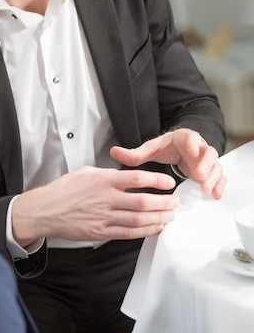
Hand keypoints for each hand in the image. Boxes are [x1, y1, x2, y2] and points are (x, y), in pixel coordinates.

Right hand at [11, 165, 178, 247]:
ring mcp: (103, 217)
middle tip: (175, 202)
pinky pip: (128, 234)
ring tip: (171, 216)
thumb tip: (126, 173)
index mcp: (103, 180)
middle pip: (142, 203)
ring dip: (159, 219)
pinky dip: (145, 232)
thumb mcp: (86, 172)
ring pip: (138, 221)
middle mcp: (105, 199)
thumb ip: (108, 172)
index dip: (157, 181)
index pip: (137, 179)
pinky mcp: (101, 233)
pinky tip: (156, 228)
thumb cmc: (65, 189)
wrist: (45, 210)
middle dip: (163, 203)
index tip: (169, 183)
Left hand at [110, 128, 225, 199]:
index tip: (190, 152)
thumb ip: (134, 153)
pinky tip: (215, 195)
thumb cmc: (167, 148)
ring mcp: (207, 161)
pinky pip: (220, 177)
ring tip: (206, 189)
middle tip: (199, 175)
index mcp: (185, 139)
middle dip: (205, 164)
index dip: (192, 144)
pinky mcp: (211, 172)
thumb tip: (114, 151)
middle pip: (208, 153)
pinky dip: (219, 185)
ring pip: (216, 166)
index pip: (191, 138)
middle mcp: (199, 148)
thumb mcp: (151, 149)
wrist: (181, 149)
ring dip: (213, 177)